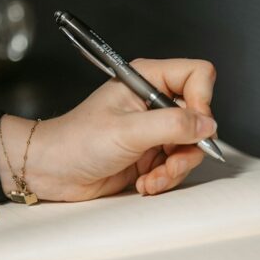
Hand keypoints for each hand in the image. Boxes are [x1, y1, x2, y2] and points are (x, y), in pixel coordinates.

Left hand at [0, 58, 217, 201]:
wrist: (52, 171)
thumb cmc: (75, 141)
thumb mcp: (127, 131)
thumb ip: (171, 125)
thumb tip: (207, 125)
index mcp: (146, 79)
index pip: (197, 75)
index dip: (202, 101)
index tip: (193, 126)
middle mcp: (154, 101)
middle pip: (199, 117)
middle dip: (187, 147)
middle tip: (167, 162)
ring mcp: (154, 129)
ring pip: (191, 146)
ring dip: (175, 169)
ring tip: (151, 179)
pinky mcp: (151, 153)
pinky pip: (177, 165)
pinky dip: (165, 179)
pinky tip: (144, 183)